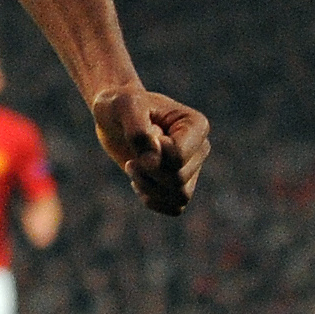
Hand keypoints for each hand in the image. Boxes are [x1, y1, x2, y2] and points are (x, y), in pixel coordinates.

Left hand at [90, 83, 211, 216]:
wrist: (114, 119)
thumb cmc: (120, 106)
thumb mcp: (123, 106)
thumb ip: (138, 130)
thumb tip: (152, 161)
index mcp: (196, 125)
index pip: (178, 157)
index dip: (153, 155)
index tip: (143, 138)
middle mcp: (200, 148)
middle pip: (178, 179)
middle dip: (148, 172)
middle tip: (132, 158)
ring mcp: (192, 168)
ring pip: (179, 196)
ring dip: (149, 188)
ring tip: (133, 168)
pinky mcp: (181, 185)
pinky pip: (175, 208)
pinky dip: (153, 201)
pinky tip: (138, 183)